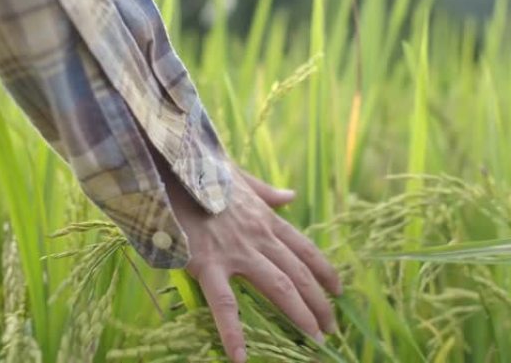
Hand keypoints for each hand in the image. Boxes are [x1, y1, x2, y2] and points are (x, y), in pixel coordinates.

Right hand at [161, 161, 341, 362]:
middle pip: (300, 274)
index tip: (339, 290)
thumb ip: (268, 192)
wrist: (172, 167)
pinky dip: (234, 333)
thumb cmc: (202, 173)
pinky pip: (225, 304)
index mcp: (267, 220)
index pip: (305, 250)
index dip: (325, 272)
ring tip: (314, 341)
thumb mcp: (242, 179)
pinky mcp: (208, 263)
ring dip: (301, 316)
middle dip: (320, 303)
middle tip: (332, 329)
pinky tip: (241, 358)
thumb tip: (291, 195)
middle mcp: (260, 237)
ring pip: (279, 288)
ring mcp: (237, 251)